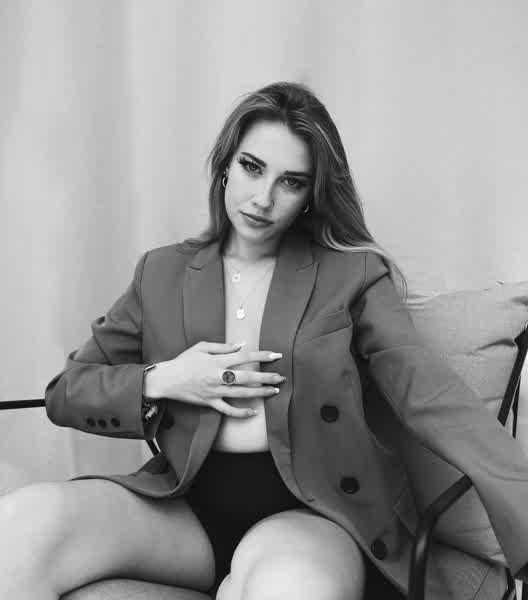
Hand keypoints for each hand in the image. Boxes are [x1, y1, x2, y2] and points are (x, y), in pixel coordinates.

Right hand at [144, 341, 285, 417]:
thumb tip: (242, 345)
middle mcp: (218, 376)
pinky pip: (228, 410)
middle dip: (266, 377)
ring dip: (259, 393)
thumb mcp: (201, 347)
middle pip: (247, 377)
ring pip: (241, 394)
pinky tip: (253, 413)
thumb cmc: (184, 361)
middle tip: (281, 377)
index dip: (262, 355)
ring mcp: (215, 391)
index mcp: (217, 361)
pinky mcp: (210, 403)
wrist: (166, 379)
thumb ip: (223, 346)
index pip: (245, 356)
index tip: (276, 355)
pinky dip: (241, 413)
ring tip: (274, 391)